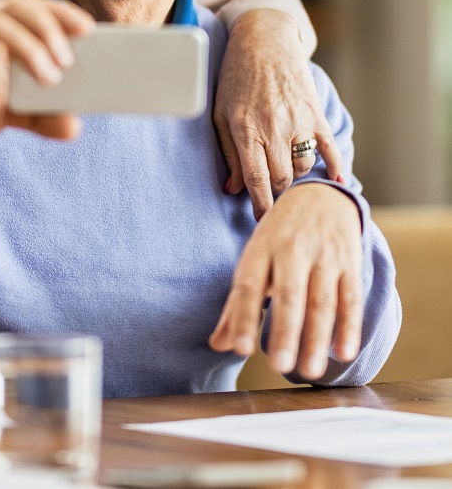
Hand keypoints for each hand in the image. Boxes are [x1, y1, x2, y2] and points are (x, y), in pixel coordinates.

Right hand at [0, 0, 95, 161]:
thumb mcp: (8, 114)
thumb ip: (40, 116)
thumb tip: (74, 126)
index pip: (30, 7)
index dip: (60, 11)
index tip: (89, 28)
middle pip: (14, 6)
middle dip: (48, 26)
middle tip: (69, 59)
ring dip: (27, 44)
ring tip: (48, 74)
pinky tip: (1, 61)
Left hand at [209, 182, 362, 380]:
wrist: (319, 196)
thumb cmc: (278, 237)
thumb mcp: (253, 260)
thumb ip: (236, 305)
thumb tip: (218, 345)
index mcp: (260, 248)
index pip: (248, 285)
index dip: (243, 316)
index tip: (240, 349)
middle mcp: (291, 249)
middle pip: (288, 294)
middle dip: (284, 331)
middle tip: (279, 366)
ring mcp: (323, 255)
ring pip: (321, 300)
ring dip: (316, 338)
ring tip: (309, 372)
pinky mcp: (349, 263)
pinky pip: (351, 297)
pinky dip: (349, 326)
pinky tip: (344, 353)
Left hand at [214, 9, 343, 218]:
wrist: (264, 40)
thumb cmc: (235, 77)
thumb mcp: (221, 113)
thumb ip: (228, 152)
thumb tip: (234, 189)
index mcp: (245, 129)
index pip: (255, 180)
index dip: (260, 206)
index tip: (262, 224)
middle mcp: (273, 127)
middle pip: (281, 178)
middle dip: (276, 193)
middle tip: (272, 198)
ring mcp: (298, 120)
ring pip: (303, 166)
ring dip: (295, 174)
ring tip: (285, 171)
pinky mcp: (316, 113)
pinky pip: (330, 148)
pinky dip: (334, 168)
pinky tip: (335, 180)